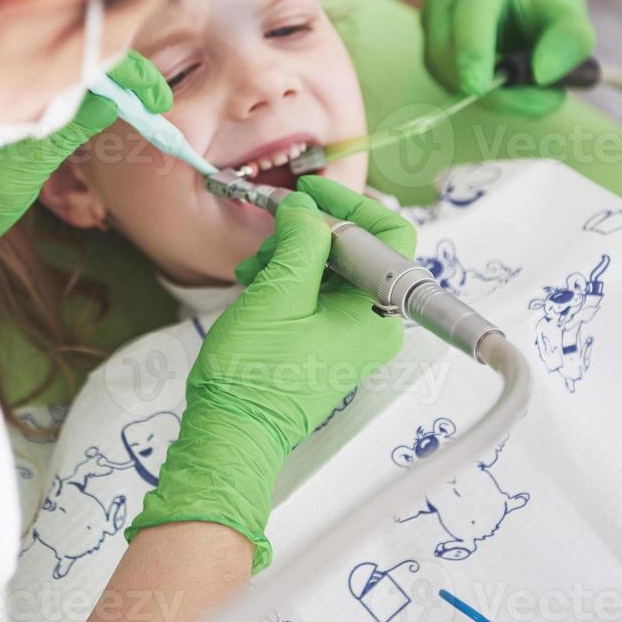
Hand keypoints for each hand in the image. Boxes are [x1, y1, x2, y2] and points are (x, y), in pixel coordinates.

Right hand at [127, 176, 415, 569]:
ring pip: (330, 267)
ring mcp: (349, 333)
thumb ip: (302, 240)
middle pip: (356, 249)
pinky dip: (286, 276)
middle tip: (272, 232)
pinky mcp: (325, 339)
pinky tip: (255, 282)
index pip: (388, 235)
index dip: (349, 204)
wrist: (233, 429)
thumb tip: (307, 210)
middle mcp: (373, 322)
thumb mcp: (280, 292)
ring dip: (290, 254)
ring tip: (254, 267)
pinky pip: (316, 291)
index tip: (309, 192)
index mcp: (377, 311)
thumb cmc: (256, 373)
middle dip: (309, 233)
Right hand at [421, 0, 593, 116]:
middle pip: (454, 55)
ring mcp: (428, 21)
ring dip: (495, 95)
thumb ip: (571, 39)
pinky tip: (510, 83)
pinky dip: (483, 93)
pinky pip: (449, 83)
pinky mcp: (427, 49)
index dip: (473, 55)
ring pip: (449, 75)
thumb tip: (542, 75)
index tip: (478, 87)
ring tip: (535, 86)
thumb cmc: (544, 0)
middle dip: (500, 90)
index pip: (470, 19)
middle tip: (550, 99)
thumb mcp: (571, 11)